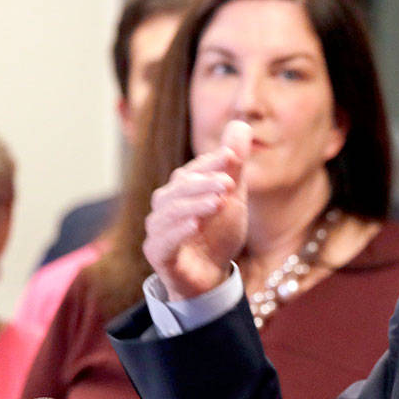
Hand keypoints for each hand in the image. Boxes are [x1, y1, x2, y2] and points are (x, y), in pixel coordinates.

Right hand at [143, 120, 250, 300]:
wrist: (213, 274)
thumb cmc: (218, 232)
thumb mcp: (232, 197)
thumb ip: (234, 165)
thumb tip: (241, 124)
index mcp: (180, 190)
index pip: (193, 171)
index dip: (211, 163)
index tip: (233, 157)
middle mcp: (164, 206)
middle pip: (180, 189)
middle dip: (204, 183)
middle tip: (228, 182)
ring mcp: (158, 230)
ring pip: (171, 213)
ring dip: (194, 205)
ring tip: (218, 202)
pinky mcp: (158, 255)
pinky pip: (164, 241)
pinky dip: (179, 231)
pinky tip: (196, 224)